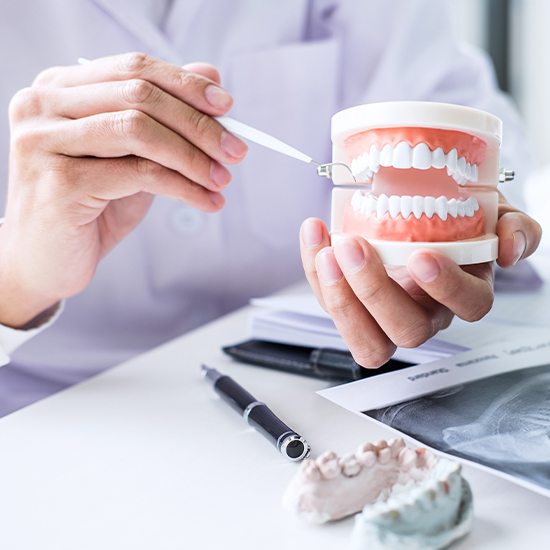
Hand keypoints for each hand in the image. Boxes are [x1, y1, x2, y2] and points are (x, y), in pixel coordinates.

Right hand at [0, 53, 247, 327]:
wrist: (45, 260)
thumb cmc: (88, 206)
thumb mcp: (131, 156)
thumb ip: (164, 118)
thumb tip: (211, 77)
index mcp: (59, 88)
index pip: (134, 69)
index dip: (186, 84)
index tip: (227, 107)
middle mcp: (44, 105)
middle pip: (140, 96)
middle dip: (199, 124)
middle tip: (236, 150)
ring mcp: (45, 141)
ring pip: (140, 131)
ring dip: (193, 157)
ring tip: (222, 180)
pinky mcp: (59, 182)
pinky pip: (139, 174)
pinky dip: (183, 187)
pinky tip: (206, 201)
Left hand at [300, 193, 541, 367]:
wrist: (415, 209)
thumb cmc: (453, 217)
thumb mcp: (490, 210)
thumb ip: (512, 224)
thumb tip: (510, 247)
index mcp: (464, 291)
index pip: (469, 306)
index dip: (446, 288)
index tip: (421, 256)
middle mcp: (426, 312)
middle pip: (408, 331)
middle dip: (376, 292)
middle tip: (354, 247)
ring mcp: (385, 317)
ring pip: (366, 340)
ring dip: (340, 299)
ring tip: (327, 251)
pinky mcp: (351, 308)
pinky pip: (331, 305)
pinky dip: (315, 273)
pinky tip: (314, 233)